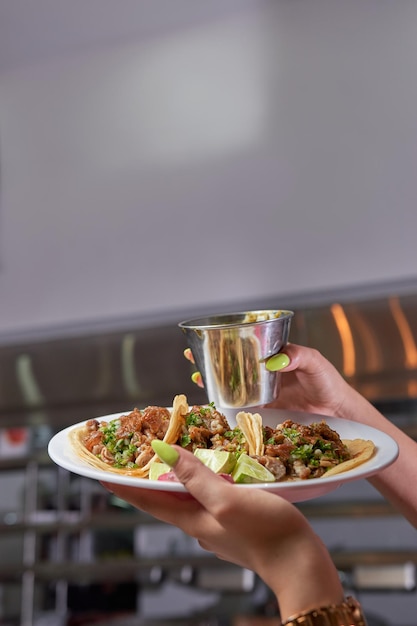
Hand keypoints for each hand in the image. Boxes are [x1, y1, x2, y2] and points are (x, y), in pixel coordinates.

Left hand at [101, 442, 343, 619]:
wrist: (300, 563)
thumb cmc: (265, 531)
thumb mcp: (227, 499)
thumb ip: (196, 477)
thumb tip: (164, 453)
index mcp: (192, 520)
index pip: (149, 502)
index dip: (125, 488)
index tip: (103, 475)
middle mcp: (200, 525)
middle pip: (165, 501)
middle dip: (148, 481)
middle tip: (137, 461)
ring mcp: (219, 527)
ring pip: (188, 500)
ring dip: (176, 481)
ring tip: (171, 462)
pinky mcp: (237, 525)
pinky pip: (209, 501)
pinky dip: (202, 485)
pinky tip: (214, 474)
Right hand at [184, 344, 358, 418]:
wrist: (337, 411)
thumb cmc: (329, 382)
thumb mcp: (315, 362)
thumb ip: (298, 356)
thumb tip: (274, 360)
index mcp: (273, 355)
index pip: (245, 343)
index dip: (225, 339)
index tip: (206, 336)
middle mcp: (264, 371)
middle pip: (232, 362)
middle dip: (210, 358)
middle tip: (191, 354)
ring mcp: (262, 390)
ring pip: (232, 383)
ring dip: (213, 379)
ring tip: (196, 375)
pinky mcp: (264, 409)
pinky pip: (241, 404)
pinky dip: (226, 401)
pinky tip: (213, 399)